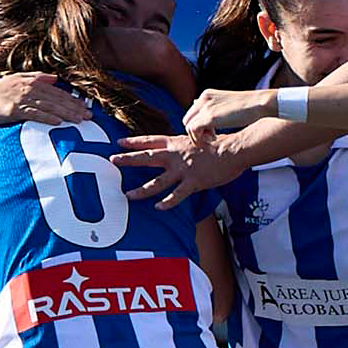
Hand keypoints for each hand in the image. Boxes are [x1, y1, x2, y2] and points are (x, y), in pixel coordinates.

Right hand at [0, 72, 90, 127]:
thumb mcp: (17, 79)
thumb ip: (37, 77)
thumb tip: (54, 78)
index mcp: (32, 82)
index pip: (57, 91)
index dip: (73, 99)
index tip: (86, 107)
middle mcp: (29, 88)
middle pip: (57, 99)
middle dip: (75, 108)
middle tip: (89, 116)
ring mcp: (22, 99)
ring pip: (49, 106)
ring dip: (66, 113)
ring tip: (79, 120)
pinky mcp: (14, 110)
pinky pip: (34, 114)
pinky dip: (47, 117)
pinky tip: (58, 122)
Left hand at [111, 131, 247, 203]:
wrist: (234, 150)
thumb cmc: (219, 145)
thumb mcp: (198, 139)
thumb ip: (184, 146)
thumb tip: (179, 149)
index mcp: (177, 143)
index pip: (151, 141)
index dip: (134, 142)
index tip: (120, 142)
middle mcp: (176, 155)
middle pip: (147, 158)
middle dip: (128, 160)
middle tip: (113, 160)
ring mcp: (183, 169)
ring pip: (157, 182)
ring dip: (141, 190)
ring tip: (128, 195)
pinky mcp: (193, 182)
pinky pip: (177, 195)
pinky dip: (167, 202)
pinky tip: (158, 208)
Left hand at [182, 88, 278, 137]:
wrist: (259, 104)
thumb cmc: (249, 107)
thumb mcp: (227, 105)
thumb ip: (214, 109)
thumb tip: (205, 118)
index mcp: (207, 94)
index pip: (193, 113)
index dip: (199, 126)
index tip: (212, 132)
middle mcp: (203, 99)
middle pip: (187, 120)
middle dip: (196, 132)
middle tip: (212, 137)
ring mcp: (205, 107)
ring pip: (188, 126)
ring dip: (198, 137)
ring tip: (213, 139)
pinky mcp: (209, 117)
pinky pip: (193, 131)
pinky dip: (199, 139)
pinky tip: (213, 140)